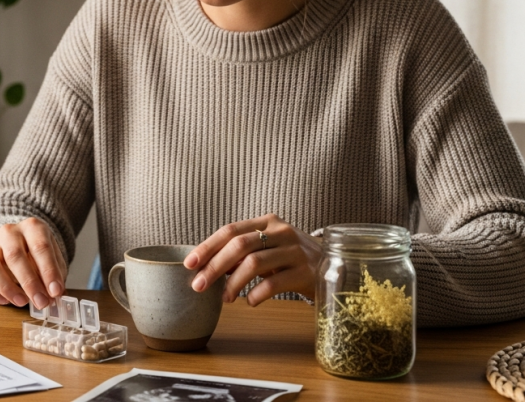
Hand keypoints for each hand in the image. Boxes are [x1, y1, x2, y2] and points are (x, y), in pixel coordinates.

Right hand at [0, 217, 67, 308]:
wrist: (22, 243)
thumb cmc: (39, 254)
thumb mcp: (54, 259)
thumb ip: (55, 275)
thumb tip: (55, 294)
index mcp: (32, 227)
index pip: (40, 247)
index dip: (49, 271)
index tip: (55, 291)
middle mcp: (9, 233)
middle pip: (14, 255)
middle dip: (29, 283)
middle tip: (41, 302)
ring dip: (7, 287)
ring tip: (22, 302)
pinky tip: (2, 301)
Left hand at [184, 214, 321, 306]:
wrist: (335, 268)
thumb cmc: (293, 260)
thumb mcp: (268, 250)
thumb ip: (242, 254)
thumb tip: (208, 266)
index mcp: (268, 222)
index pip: (231, 230)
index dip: (207, 246)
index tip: (189, 263)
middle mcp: (282, 231)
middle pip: (240, 245)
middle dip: (214, 266)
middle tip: (199, 285)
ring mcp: (295, 251)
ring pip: (254, 263)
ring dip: (233, 283)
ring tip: (225, 298)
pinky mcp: (305, 272)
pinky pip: (274, 283)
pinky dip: (256, 294)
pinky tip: (250, 302)